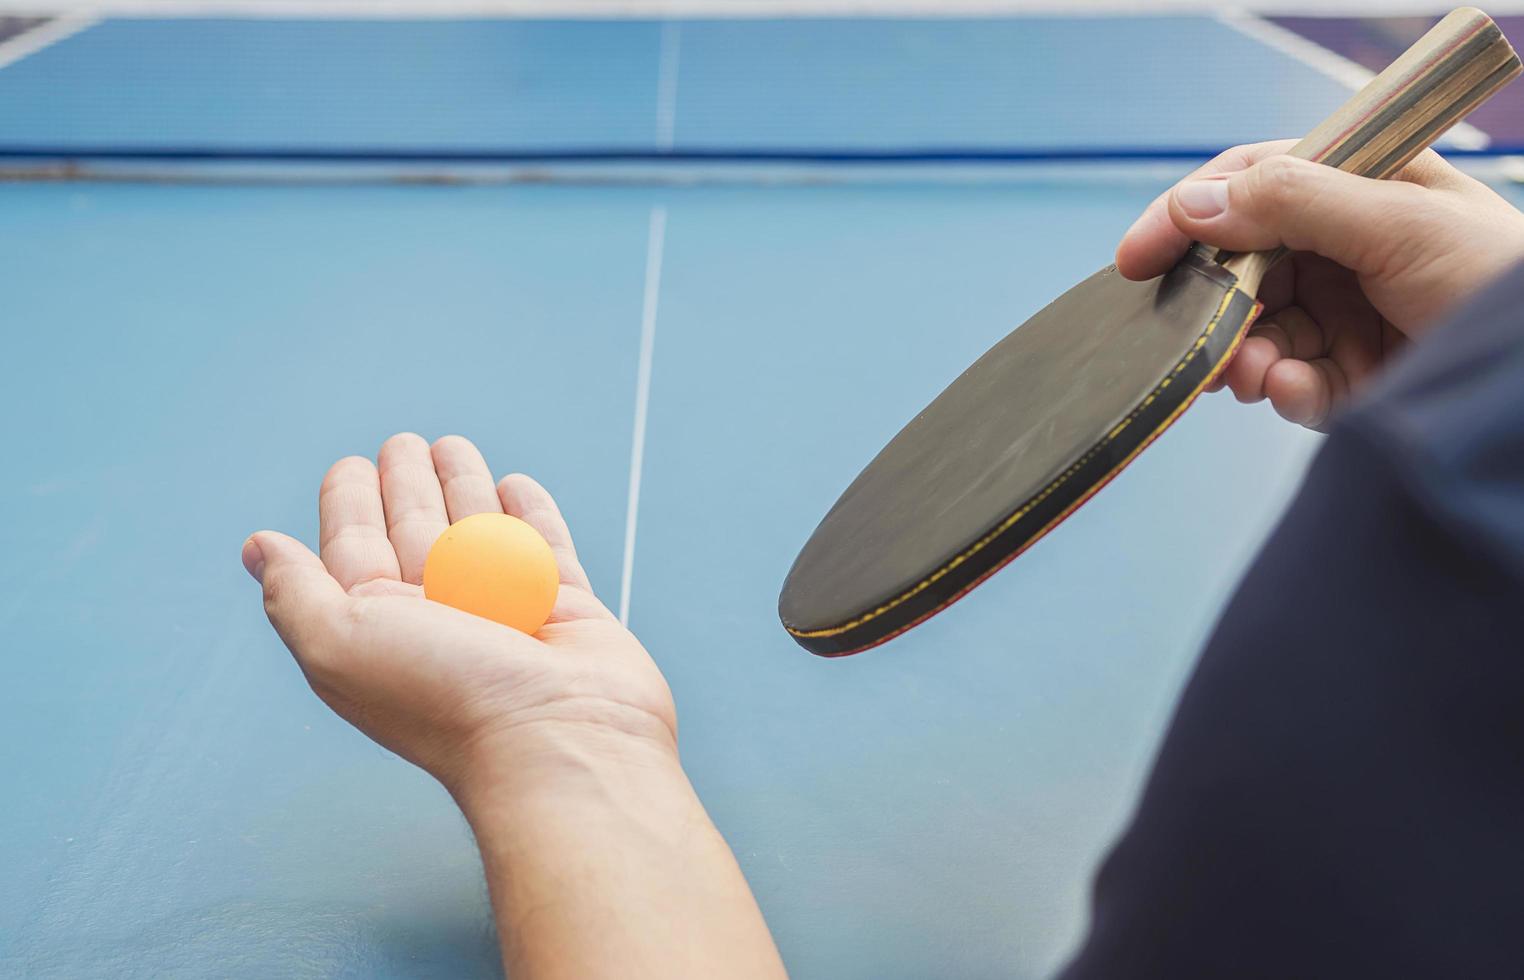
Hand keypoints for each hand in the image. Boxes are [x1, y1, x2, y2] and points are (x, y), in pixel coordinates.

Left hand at [243, 434, 784, 979]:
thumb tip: (257, 547)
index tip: (352, 465)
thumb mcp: (338, 642)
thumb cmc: (444, 695)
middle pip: (414, 533)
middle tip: (402, 443)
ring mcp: (504, 613)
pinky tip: (516, 486)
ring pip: (478, 532)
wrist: (556, 737)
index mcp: (378, 630)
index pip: (355, 550)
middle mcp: (438, 620)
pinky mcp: (566, 610)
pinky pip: (545, 548)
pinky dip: (530, 514)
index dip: (348, 504)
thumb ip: (293, 592)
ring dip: (463, 486)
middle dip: (404, 485)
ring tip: (453, 447)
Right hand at [1116, 141, 1523, 428]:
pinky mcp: (1350, 376)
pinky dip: (1279, 389)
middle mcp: (1346, 244)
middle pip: (1242, 264)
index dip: (1188, 214)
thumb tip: (1192, 203)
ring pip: (1255, 330)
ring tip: (1248, 374)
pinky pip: (1287, 382)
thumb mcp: (1398, 222)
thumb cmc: (1501, 283)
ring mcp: (1346, 311)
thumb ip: (1291, 202)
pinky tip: (1290, 390)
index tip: (1137, 257)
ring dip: (1242, 354)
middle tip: (1193, 334)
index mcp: (1361, 183)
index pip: (1252, 182)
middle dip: (1215, 302)